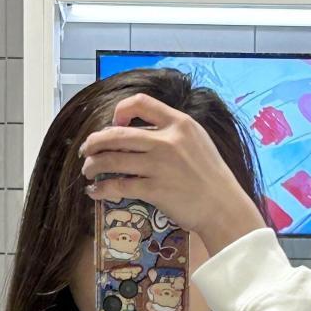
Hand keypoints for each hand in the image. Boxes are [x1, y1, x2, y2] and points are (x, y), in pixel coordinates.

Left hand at [80, 92, 265, 257]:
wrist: (223, 207)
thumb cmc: (212, 178)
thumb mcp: (198, 143)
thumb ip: (172, 134)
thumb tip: (141, 136)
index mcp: (180, 124)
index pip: (141, 102)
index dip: (121, 111)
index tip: (114, 124)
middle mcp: (167, 140)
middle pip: (118, 134)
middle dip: (95, 142)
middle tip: (87, 150)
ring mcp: (159, 165)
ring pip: (113, 159)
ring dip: (93, 165)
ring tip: (87, 170)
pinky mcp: (154, 189)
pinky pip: (118, 185)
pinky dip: (102, 188)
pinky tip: (95, 191)